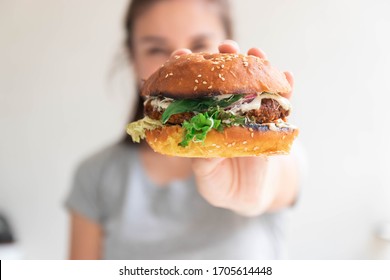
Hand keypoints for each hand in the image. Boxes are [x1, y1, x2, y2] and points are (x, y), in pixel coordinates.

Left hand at [172, 41, 297, 215]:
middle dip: (225, 60)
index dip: (188, 73)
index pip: (195, 91)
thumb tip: (208, 146)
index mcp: (206, 121)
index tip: (182, 56)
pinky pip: (282, 104)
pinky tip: (287, 76)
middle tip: (224, 46)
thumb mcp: (208, 178)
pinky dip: (286, 89)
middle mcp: (228, 112)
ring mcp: (251, 115)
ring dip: (256, 65)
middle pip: (226, 80)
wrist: (248, 196)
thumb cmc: (221, 184)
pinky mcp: (273, 124)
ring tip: (255, 51)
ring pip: (255, 85)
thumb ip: (205, 164)